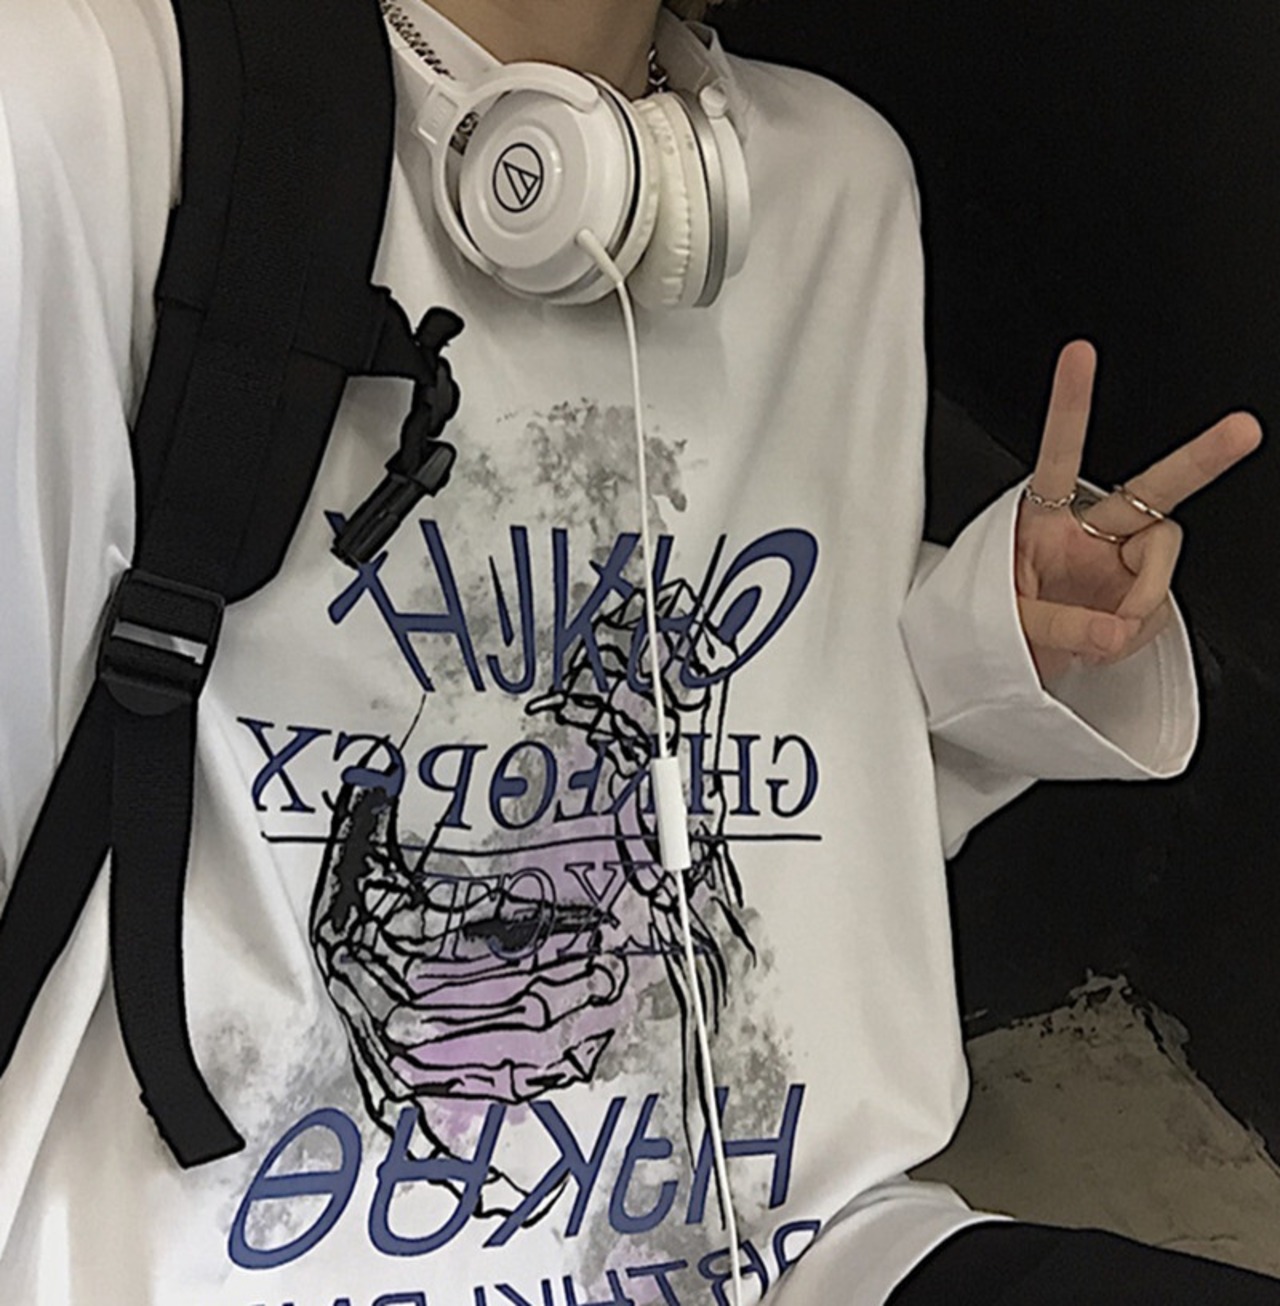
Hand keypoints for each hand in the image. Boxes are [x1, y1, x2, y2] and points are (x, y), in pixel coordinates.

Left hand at [1016, 339, 1261, 683]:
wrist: (1000, 663)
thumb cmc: (989, 625)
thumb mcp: (1003, 621)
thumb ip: (1060, 624)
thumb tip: (1116, 630)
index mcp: (1041, 517)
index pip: (1058, 454)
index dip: (1071, 403)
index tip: (1079, 355)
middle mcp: (1089, 531)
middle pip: (1155, 490)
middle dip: (1202, 458)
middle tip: (1242, 430)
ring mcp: (1118, 563)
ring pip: (1162, 559)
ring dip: (1139, 600)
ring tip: (1099, 630)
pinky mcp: (1135, 596)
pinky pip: (1154, 611)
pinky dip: (1134, 633)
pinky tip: (1105, 640)